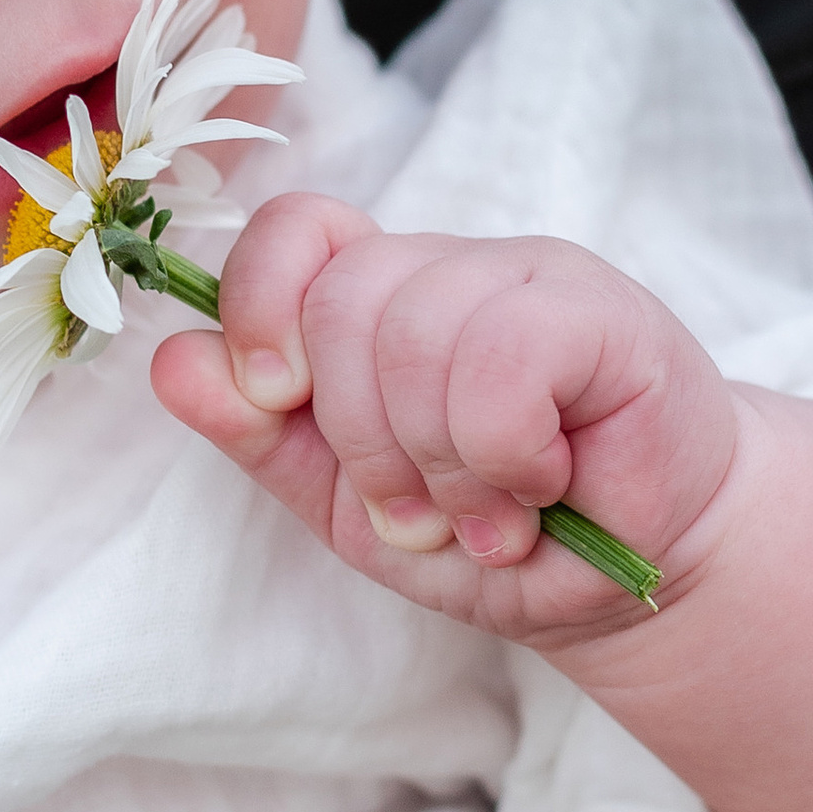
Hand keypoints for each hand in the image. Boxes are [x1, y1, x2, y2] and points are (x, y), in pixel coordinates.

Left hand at [150, 197, 740, 642]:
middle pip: (344, 300)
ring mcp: (529, 277)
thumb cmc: (500, 536)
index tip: (275, 397)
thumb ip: (263, 435)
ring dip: (439, 463)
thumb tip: (171, 363)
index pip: (294, 230)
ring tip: (487, 520)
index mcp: (379, 297)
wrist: (641, 581)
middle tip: (418, 518)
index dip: (258, 305)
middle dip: (363, 440)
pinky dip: (503, 450)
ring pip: (418, 330)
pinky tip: (536, 487)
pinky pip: (504, 353)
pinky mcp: (606, 312)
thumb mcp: (353, 506)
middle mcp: (450, 268)